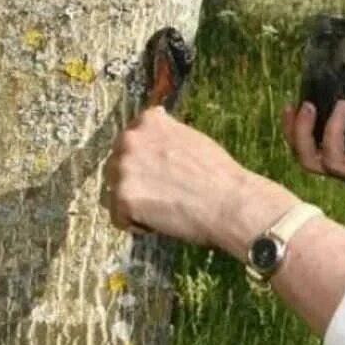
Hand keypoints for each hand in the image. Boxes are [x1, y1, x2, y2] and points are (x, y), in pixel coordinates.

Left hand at [103, 107, 250, 245]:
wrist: (230, 203)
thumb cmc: (217, 174)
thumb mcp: (189, 137)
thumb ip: (164, 133)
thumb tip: (155, 120)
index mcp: (147, 122)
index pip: (127, 143)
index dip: (143, 163)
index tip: (161, 174)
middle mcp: (130, 140)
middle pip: (115, 167)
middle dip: (134, 183)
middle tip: (165, 194)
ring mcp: (124, 169)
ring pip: (114, 192)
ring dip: (134, 203)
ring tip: (164, 207)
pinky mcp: (123, 198)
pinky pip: (118, 218)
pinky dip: (136, 224)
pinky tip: (161, 220)